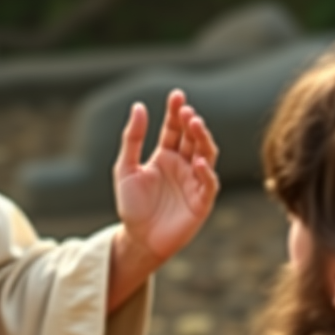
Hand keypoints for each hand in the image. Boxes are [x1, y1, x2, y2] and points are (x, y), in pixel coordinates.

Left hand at [113, 89, 218, 265]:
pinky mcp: (202, 202)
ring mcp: (194, 182)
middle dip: (191, 123)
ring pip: (207, 154)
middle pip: (193, 138)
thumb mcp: (125, 168)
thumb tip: (139, 106)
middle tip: (186, 111)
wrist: (138, 239)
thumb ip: (132, 138)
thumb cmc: (131, 205)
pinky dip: (206, 172)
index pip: (174, 128)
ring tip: (195, 124)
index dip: (176, 112)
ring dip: (203, 139)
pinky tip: (198, 161)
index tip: (177, 95)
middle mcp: (183, 165)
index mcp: (165, 155)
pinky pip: (209, 184)